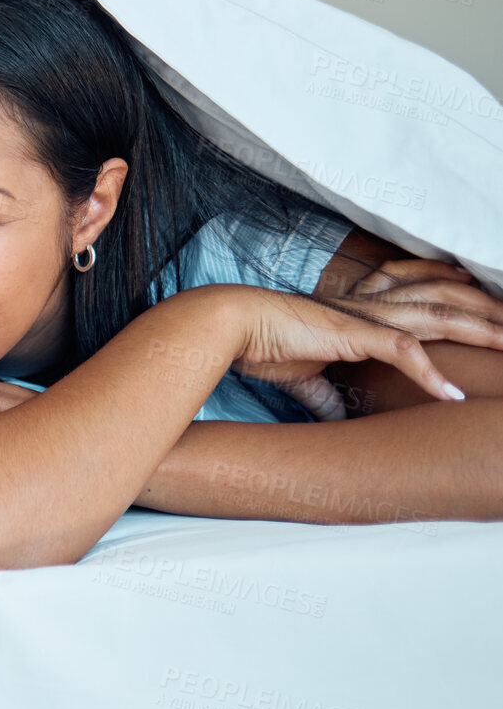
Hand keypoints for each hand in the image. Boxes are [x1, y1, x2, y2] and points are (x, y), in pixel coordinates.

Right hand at [223, 287, 464, 409]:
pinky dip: (431, 375)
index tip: (477, 297)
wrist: (231, 324)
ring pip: (438, 317)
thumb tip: (334, 417)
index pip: (420, 292)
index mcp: (360, 308)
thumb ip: (325, 394)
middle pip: (443, 298)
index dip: (452, 290)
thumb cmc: (260, 342)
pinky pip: (403, 352)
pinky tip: (451, 395)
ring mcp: (365, 316)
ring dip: (478, 331)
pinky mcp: (353, 333)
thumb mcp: (302, 374)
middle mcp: (369, 305)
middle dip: (483, 308)